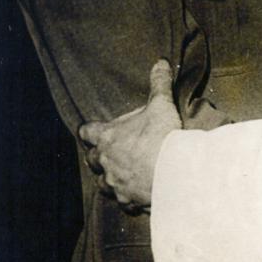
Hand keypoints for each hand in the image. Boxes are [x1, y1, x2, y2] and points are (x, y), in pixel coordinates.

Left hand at [79, 59, 180, 206]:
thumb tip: (160, 62)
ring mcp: (115, 183)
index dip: (89, 130)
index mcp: (108, 137)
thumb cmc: (162, 135)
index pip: (87, 132)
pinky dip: (126, 195)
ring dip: (108, 176)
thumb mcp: (161, 104)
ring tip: (118, 172)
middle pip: (91, 159)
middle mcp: (106, 162)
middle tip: (108, 150)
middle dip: (98, 155)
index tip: (90, 129)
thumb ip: (159, 83)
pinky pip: (122, 199)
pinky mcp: (128, 200)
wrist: (175, 172)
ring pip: (102, 182)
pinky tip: (135, 192)